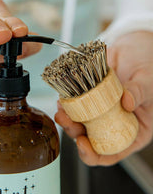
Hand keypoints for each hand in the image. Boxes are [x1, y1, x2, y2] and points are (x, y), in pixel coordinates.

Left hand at [55, 31, 152, 165]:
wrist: (133, 50)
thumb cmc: (148, 66)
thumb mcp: (149, 81)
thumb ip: (140, 92)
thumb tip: (127, 102)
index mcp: (131, 130)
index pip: (111, 152)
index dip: (94, 154)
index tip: (82, 143)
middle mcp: (112, 123)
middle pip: (90, 138)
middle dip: (74, 133)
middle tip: (65, 120)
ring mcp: (99, 111)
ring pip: (79, 123)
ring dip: (67, 119)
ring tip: (61, 108)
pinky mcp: (88, 98)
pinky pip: (75, 106)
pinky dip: (67, 105)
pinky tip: (63, 99)